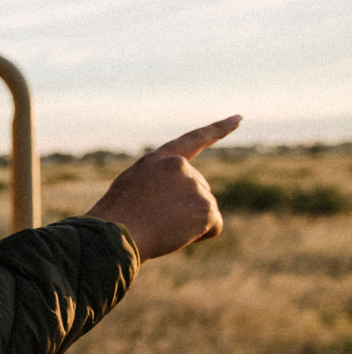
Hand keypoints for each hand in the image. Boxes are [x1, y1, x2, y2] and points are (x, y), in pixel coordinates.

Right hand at [86, 116, 239, 259]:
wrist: (115, 235)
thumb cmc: (116, 219)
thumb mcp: (133, 188)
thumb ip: (160, 182)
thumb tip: (184, 203)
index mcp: (158, 160)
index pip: (193, 140)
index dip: (218, 130)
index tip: (239, 118)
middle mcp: (179, 167)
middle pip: (198, 190)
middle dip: (184, 207)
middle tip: (154, 219)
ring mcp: (194, 186)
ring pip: (203, 211)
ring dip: (187, 224)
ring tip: (158, 227)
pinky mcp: (205, 207)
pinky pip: (213, 227)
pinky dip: (199, 235)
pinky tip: (175, 235)